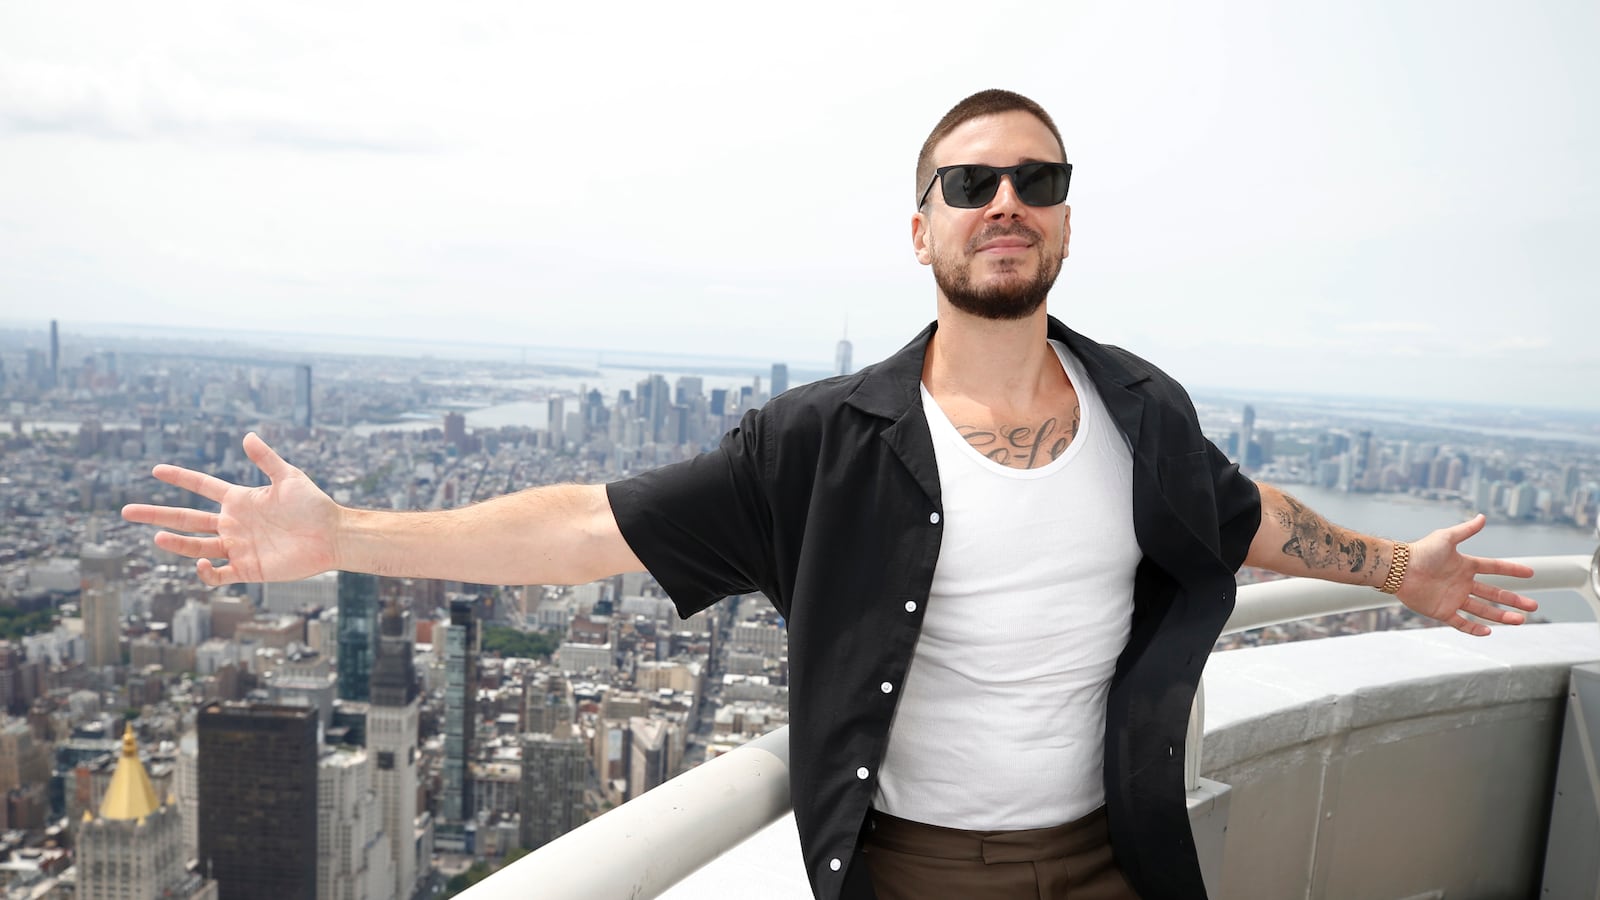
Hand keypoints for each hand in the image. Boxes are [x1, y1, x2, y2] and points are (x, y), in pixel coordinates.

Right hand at [121, 432, 341, 585]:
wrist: (333, 536)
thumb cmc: (314, 505)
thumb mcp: (290, 478)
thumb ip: (267, 459)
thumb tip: (247, 436)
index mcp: (240, 500)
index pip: (202, 487)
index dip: (180, 478)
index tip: (155, 470)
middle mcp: (233, 524)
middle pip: (187, 519)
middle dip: (157, 514)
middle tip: (126, 511)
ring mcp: (238, 547)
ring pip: (196, 546)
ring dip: (176, 543)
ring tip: (157, 536)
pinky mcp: (248, 569)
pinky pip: (218, 574)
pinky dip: (205, 572)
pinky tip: (201, 563)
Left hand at [1397, 514, 1537, 635]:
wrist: (1398, 569)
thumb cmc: (1420, 551)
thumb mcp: (1446, 538)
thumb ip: (1466, 530)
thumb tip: (1483, 517)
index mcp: (1465, 565)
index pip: (1494, 568)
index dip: (1512, 570)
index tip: (1530, 573)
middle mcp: (1462, 583)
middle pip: (1493, 594)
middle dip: (1514, 600)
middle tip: (1534, 607)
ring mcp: (1453, 598)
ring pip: (1482, 610)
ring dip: (1501, 616)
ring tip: (1520, 620)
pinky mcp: (1442, 611)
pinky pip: (1461, 623)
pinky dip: (1474, 628)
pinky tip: (1489, 632)